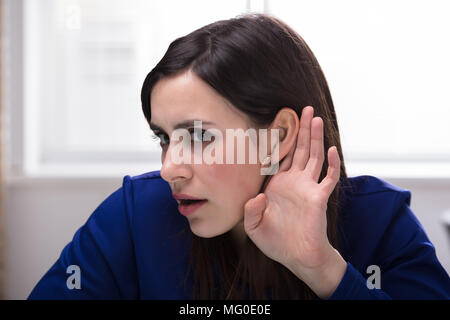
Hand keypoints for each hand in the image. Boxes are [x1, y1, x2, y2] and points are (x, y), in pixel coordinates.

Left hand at [243, 106, 345, 296]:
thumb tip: (257, 197)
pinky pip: (329, 178)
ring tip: (316, 118)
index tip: (279, 120)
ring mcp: (308, 188)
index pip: (280, 156)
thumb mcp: (254, 226)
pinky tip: (332, 149)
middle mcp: (294, 182)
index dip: (281, 140)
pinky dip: (332, 164)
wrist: (296, 257)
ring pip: (313, 157)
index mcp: (277, 184)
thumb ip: (250, 211)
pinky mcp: (320, 198)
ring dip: (315, 138)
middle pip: (299, 150)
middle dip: (301, 130)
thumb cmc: (275, 242)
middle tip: (304, 109)